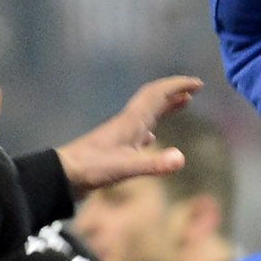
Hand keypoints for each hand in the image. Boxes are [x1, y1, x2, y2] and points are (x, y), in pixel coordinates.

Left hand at [57, 73, 208, 191]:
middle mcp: (127, 123)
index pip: (157, 94)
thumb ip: (154, 164)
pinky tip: (150, 139)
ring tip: (181, 104)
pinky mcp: (113, 149)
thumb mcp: (125, 168)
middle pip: (152, 100)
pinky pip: (136, 133)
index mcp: (131, 121)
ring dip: (164, 107)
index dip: (178, 86)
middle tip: (193, 90)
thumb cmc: (91, 169)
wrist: (62, 176)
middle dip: (174, 92)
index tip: (198, 84)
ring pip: (146, 114)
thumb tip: (181, 159)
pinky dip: (149, 129)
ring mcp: (119, 135)